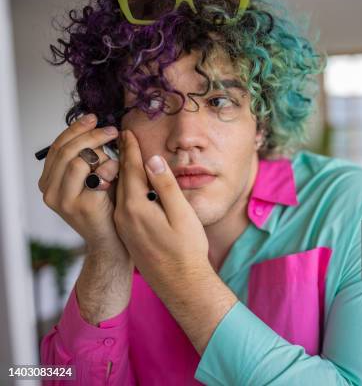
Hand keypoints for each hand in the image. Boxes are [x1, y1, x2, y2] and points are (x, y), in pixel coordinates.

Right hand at [38, 113, 123, 248]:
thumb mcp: (91, 178)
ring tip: (116, 162)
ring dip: (103, 155)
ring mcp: (64, 200)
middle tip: (112, 130)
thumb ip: (88, 158)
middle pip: (67, 150)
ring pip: (78, 160)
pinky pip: (97, 175)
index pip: (58, 146)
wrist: (112, 241)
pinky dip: (111, 168)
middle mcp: (50, 191)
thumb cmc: (106, 206)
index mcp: (49, 181)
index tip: (93, 118)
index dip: (76, 129)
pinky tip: (118, 173)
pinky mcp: (82, 206)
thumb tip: (96, 127)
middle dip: (92, 135)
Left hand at [113, 130, 209, 289]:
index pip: (131, 169)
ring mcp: (124, 226)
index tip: (129, 132)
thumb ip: (166, 185)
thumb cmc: (187, 249)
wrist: (180, 283)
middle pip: (121, 178)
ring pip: (121, 190)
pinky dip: (126, 187)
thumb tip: (153, 160)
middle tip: (123, 136)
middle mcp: (124, 215)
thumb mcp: (182, 214)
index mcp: (137, 207)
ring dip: (123, 171)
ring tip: (126, 154)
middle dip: (123, 156)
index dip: (131, 149)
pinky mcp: (128, 233)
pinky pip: (123, 203)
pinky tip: (132, 183)